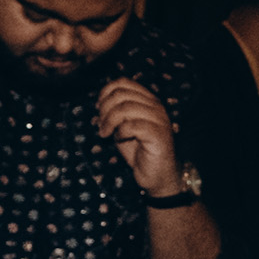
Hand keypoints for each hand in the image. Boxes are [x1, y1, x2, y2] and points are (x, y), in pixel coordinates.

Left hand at [93, 77, 181, 193]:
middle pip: (121, 94)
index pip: (123, 82)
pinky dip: (120, 132)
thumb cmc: (139, 151)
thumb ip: (115, 112)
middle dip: (104, 109)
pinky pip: (132, 125)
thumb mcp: (122, 127)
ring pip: (125, 108)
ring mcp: (159, 119)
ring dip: (109, 121)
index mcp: (147, 100)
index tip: (99, 110)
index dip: (105, 93)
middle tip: (101, 126)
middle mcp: (155, 106)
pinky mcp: (159, 134)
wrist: (157, 175)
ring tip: (105, 134)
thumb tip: (100, 101)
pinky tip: (119, 139)